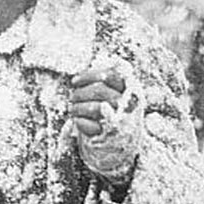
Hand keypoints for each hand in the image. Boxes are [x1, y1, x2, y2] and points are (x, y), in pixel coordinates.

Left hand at [70, 56, 143, 183]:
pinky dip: (78, 122)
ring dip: (77, 107)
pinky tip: (76, 120)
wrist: (124, 146)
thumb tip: (102, 57)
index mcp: (131, 90)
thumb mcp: (120, 93)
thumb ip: (112, 76)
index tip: (75, 81)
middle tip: (72, 96)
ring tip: (72, 108)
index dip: (88, 76)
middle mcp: (129, 105)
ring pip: (94, 107)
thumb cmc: (117, 113)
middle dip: (79, 92)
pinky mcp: (111, 137)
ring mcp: (121, 121)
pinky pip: (89, 126)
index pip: (109, 75)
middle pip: (99, 90)